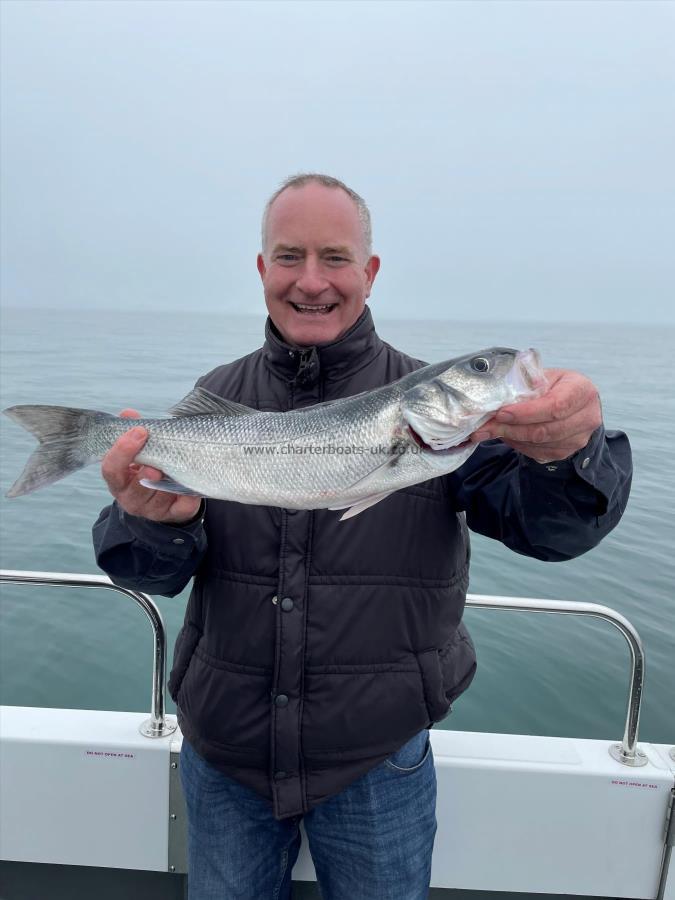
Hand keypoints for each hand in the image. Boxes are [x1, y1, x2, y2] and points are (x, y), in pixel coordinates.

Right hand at [101, 409, 202, 524]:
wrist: (163, 499)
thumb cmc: (148, 467)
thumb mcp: (138, 451)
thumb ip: (133, 433)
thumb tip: (129, 413)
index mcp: (118, 481)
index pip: (111, 469)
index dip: (122, 451)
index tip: (139, 431)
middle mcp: (131, 498)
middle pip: (134, 489)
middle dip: (145, 475)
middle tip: (155, 465)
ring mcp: (152, 510)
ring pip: (159, 499)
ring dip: (168, 483)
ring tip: (177, 468)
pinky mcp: (173, 515)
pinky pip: (182, 508)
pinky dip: (188, 497)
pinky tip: (192, 487)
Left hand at [470, 369, 601, 462]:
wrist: (575, 404)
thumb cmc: (556, 386)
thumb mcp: (543, 376)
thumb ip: (525, 384)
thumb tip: (496, 398)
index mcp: (582, 390)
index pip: (555, 405)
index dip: (526, 412)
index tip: (501, 413)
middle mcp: (587, 417)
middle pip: (545, 429)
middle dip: (511, 428)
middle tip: (485, 426)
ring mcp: (579, 438)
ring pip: (540, 444)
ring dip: (511, 437)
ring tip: (490, 430)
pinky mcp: (567, 452)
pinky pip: (538, 453)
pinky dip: (518, 445)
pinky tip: (506, 435)